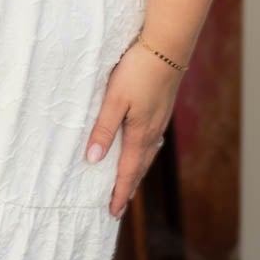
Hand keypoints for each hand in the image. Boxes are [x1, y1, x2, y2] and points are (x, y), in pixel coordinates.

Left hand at [85, 38, 182, 216]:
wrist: (167, 47)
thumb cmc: (137, 70)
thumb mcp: (114, 99)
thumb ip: (103, 129)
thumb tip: (92, 159)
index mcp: (140, 133)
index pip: (128, 171)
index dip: (120, 192)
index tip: (113, 212)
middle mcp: (153, 131)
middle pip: (140, 167)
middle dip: (129, 187)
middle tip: (120, 206)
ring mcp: (160, 119)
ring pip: (148, 154)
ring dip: (138, 171)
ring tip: (131, 183)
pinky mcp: (162, 108)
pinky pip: (153, 140)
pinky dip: (145, 153)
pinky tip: (144, 148)